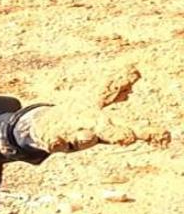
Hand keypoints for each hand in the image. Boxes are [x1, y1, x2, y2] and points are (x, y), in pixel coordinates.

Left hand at [24, 66, 169, 152]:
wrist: (46, 129)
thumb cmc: (77, 116)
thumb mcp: (97, 98)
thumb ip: (115, 86)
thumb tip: (136, 70)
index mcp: (105, 124)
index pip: (130, 128)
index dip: (148, 133)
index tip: (166, 137)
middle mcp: (92, 132)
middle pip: (107, 134)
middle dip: (117, 135)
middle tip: (129, 137)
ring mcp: (71, 137)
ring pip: (80, 139)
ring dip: (85, 137)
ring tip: (88, 135)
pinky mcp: (52, 140)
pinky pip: (54, 143)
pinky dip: (55, 143)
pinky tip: (54, 141)